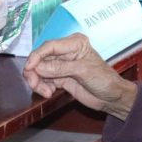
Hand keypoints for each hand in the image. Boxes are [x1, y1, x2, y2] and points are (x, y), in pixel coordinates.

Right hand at [23, 35, 137, 117]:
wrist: (112, 98)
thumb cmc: (104, 80)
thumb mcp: (83, 71)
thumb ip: (60, 68)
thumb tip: (38, 67)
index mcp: (74, 43)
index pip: (49, 46)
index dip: (37, 56)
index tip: (29, 68)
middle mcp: (66, 51)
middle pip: (41, 58)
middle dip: (35, 72)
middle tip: (34, 85)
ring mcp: (61, 65)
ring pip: (40, 70)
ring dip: (38, 82)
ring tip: (46, 92)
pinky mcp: (59, 77)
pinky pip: (44, 80)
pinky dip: (42, 87)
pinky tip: (50, 93)